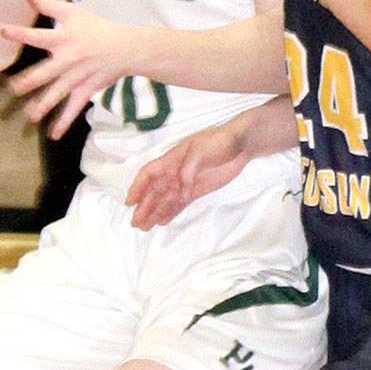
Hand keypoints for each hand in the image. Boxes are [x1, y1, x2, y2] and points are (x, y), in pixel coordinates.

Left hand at [1, 0, 135, 137]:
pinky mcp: (86, 91)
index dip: (21, 33)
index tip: (2, 31)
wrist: (126, 48)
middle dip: (31, 81)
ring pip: (59, 94)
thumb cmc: (95, 27)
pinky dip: (64, 122)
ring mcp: (78, 78)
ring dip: (44, 106)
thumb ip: (47, 3)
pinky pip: (73, 108)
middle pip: (48, 72)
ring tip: (30, 117)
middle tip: (14, 88)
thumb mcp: (73, 11)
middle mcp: (69, 60)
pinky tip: (53, 135)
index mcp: (64, 39)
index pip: (39, 35)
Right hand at [125, 120, 250, 229]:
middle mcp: (174, 173)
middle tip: (135, 223)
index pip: (148, 174)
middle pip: (154, 191)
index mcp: (172, 160)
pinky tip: (162, 221)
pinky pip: (179, 204)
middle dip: (144, 207)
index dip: (137, 188)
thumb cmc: (219, 142)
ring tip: (144, 227)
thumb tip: (181, 187)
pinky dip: (170, 212)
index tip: (130, 202)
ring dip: (154, 212)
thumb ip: (189, 169)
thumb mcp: (201, 151)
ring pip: (165, 200)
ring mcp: (185, 183)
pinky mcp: (195, 191)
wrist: (240, 145)